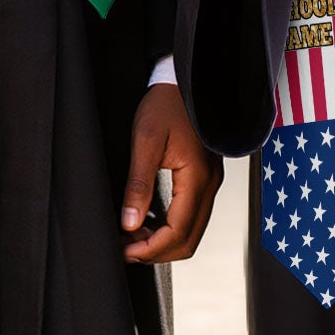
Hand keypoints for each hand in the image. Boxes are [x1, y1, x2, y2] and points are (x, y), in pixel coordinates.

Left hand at [120, 82, 221, 263]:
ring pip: (191, 231)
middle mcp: (210, 185)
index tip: (125, 251)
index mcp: (197, 178)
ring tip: (132, 236)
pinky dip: (172, 227)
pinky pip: (192, 215)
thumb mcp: (145, 141)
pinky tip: (149, 222)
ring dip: (163, 241)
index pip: (178, 232)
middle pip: (188, 240)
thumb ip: (138, 184)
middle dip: (157, 251)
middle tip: (126, 249)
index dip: (150, 249)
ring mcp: (210, 183)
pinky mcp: (204, 179)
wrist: (183, 82)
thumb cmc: (165, 105)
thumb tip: (129, 223)